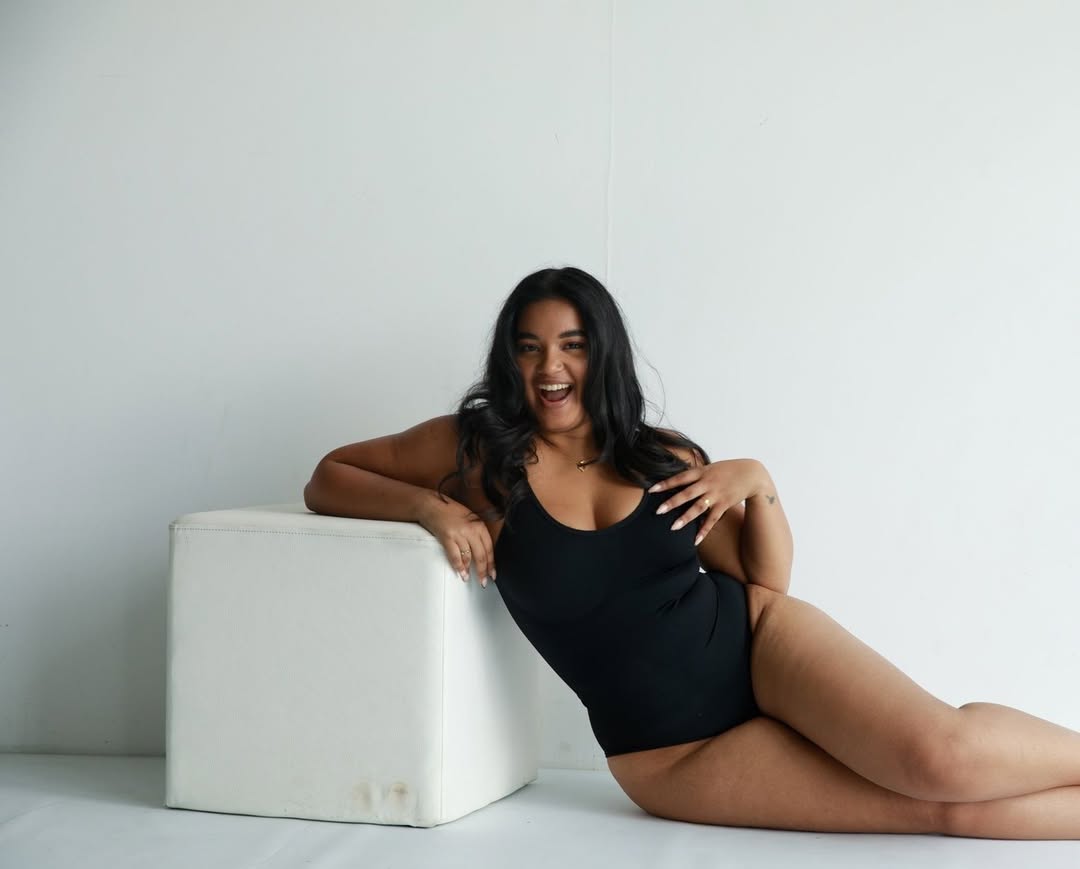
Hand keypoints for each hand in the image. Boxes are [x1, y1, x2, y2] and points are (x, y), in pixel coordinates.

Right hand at [416, 493, 495, 586]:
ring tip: (469, 578)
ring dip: (469, 570)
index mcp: (479, 525)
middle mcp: (471, 530)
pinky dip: (458, 566)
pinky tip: (460, 573)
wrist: (432, 505)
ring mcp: (459, 534)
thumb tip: (482, 553)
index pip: (489, 548)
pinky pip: (455, 556)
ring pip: (468, 558)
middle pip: (480, 555)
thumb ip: (477, 533)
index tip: (493, 574)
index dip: (491, 563)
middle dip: (482, 571)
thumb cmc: (450, 511)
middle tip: (483, 582)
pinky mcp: (447, 538)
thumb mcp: (470, 519)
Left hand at [649, 459, 766, 545]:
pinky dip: (704, 530)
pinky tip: (695, 540)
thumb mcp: (710, 467)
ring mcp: (716, 494)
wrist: (752, 474)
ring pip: (699, 507)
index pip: (680, 478)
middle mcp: (707, 483)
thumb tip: (677, 477)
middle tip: (657, 511)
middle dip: (672, 502)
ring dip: (686, 518)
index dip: (666, 483)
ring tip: (673, 527)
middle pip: (687, 493)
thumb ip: (694, 474)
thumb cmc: (727, 470)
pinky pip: (712, 519)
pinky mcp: (724, 504)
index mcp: (702, 472)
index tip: (651, 490)